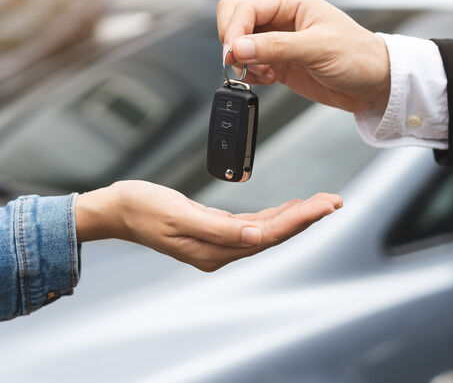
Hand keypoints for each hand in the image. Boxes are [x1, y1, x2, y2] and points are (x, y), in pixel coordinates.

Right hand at [76, 180, 341, 271]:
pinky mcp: (212, 230)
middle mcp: (219, 251)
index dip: (300, 220)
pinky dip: (273, 215)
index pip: (268, 236)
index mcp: (214, 250)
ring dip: (294, 216)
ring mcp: (216, 242)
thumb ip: (219, 228)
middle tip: (335, 201)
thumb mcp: (179, 214)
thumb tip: (258, 237)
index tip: (325, 205)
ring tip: (321, 203)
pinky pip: (251, 225)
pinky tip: (287, 207)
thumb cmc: (142, 207)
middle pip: (273, 235)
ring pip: (266, 230)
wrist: (117, 209)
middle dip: (306, 217)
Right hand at [217, 0, 390, 113]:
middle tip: (241, 62)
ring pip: (239, 44)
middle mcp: (281, 19)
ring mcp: (277, 42)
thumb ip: (276, 47)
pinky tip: (268, 79)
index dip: (235, 30)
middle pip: (235, 19)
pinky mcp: (278, 63)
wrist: (375, 84)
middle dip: (232, 43)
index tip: (234, 54)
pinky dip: (250, 74)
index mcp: (291, 3)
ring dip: (242, 62)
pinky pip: (249, 64)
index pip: (245, 8)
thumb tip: (238, 48)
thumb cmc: (359, 57)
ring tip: (263, 73)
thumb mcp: (318, 48)